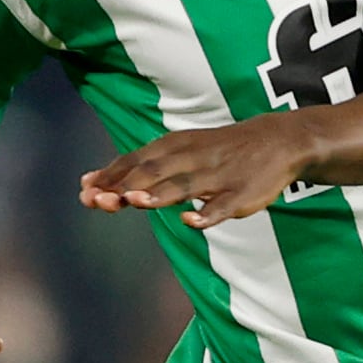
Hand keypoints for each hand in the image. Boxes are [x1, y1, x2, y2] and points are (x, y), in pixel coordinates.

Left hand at [82, 113, 321, 227]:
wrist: (278, 141)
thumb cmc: (218, 150)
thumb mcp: (179, 151)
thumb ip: (140, 168)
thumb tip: (91, 183)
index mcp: (174, 147)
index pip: (136, 161)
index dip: (110, 176)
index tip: (84, 192)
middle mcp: (191, 158)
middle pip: (153, 173)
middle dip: (125, 186)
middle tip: (97, 201)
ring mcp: (216, 177)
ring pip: (184, 186)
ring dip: (159, 194)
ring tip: (135, 201)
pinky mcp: (240, 194)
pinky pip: (222, 206)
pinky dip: (206, 215)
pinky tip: (191, 222)